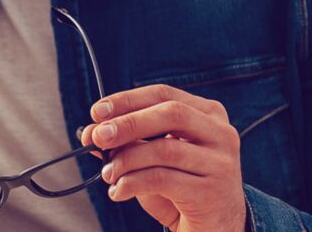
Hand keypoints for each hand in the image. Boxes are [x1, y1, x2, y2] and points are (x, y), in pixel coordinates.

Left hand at [80, 84, 247, 231]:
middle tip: (98, 137)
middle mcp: (220, 133)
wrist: (216, 228)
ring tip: (108, 173)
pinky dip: (133, 183)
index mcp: (207, 115)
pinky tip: (118, 191)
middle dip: (128, 123)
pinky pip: (163, 179)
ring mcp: (219, 162)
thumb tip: (91, 133)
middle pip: (170, 114)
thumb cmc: (183, 189)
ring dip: (127, 160)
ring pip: (165, 149)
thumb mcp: (154, 160)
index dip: (128, 100)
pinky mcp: (211, 192)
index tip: (97, 112)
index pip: (164, 94)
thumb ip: (129, 143)